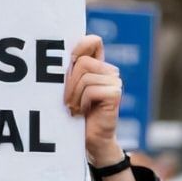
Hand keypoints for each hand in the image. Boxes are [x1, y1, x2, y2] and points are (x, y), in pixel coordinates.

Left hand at [65, 35, 123, 165]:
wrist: (89, 139)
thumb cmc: (76, 113)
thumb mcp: (70, 86)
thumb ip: (71, 68)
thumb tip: (66, 51)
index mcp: (99, 65)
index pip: (93, 41)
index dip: (78, 48)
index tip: (68, 64)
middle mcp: (110, 71)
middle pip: (82, 61)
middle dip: (69, 83)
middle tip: (68, 100)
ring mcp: (115, 82)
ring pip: (85, 76)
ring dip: (74, 95)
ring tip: (75, 107)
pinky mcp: (115, 94)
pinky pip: (91, 90)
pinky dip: (82, 102)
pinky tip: (84, 111)